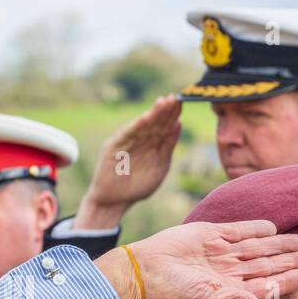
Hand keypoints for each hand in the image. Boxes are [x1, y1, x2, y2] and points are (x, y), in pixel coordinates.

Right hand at [75, 95, 182, 229]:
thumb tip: (178, 124)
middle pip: (155, 123)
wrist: (115, 200)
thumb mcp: (160, 166)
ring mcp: (127, 141)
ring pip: (143, 126)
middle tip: (175, 98)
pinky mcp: (114, 146)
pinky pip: (127, 135)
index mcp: (153, 144)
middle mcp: (140, 140)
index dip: (173, 115)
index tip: (182, 103)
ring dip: (153, 114)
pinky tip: (146, 118)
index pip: (165, 127)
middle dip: (165, 111)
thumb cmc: (138, 186)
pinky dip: (137, 126)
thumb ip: (168, 147)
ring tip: (164, 102)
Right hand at [95, 220, 297, 298]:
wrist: (141, 271)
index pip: (267, 286)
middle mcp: (229, 273)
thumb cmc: (173, 294)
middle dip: (290, 261)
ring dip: (278, 244)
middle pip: (267, 265)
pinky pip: (237, 231)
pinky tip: (272, 227)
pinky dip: (254, 228)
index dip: (287, 280)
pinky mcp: (209, 235)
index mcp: (231, 292)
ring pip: (257, 248)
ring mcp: (220, 254)